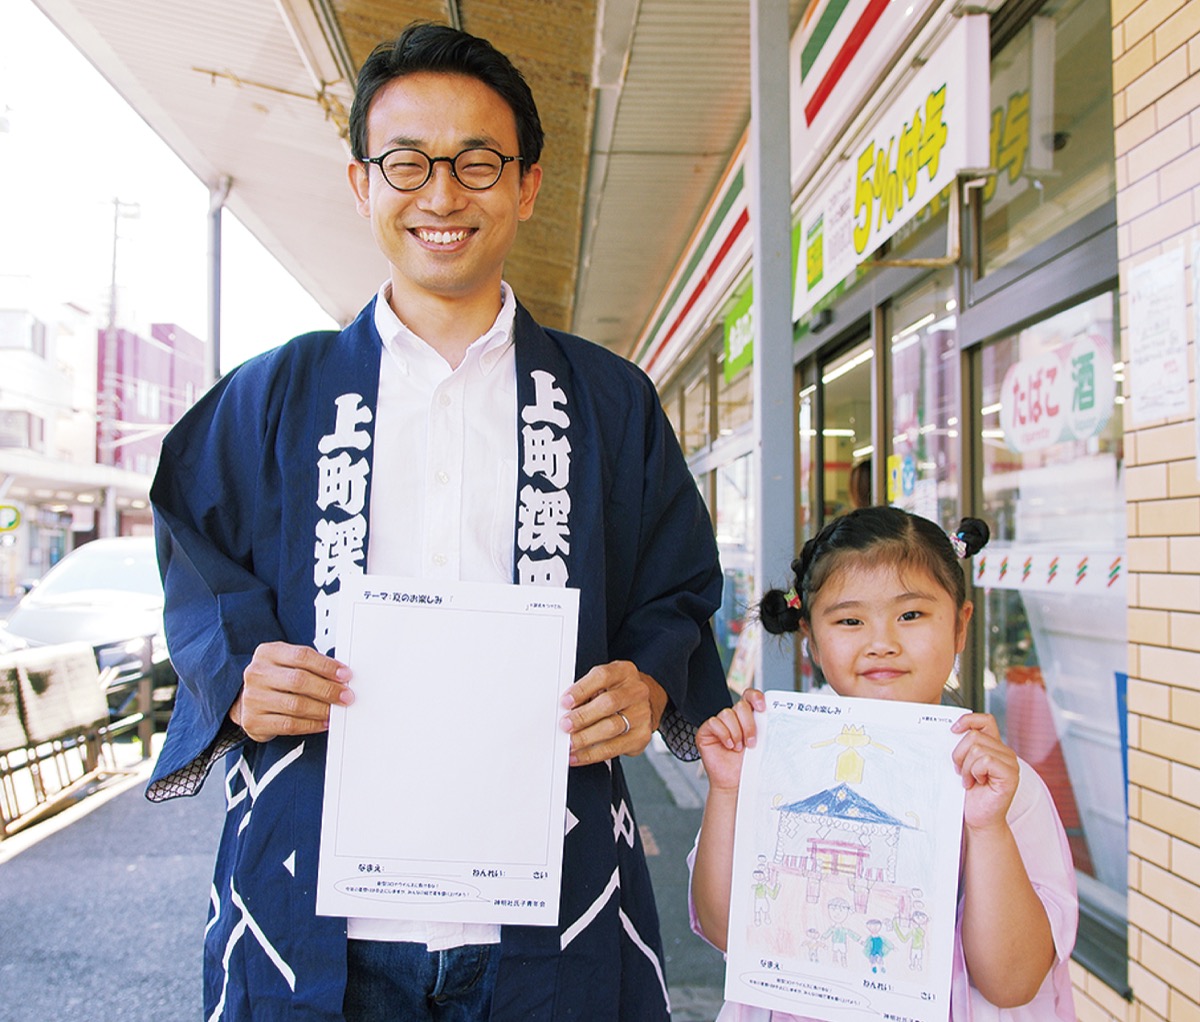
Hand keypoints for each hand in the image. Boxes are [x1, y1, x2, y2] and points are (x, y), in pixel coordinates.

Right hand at [230, 641, 353, 741]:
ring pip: (295, 705)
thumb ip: (311, 665)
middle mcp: (257, 674)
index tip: (345, 674)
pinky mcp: (254, 721)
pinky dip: (311, 725)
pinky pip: (289, 725)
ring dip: (322, 709)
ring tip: (335, 710)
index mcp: (268, 653)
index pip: (301, 656)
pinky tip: (322, 722)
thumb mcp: (288, 663)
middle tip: (345, 696)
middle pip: (299, 680)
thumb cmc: (275, 679)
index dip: (327, 666)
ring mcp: (253, 698)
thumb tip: (341, 676)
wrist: (248, 700)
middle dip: (328, 689)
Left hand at [560, 660, 666, 765]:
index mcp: (624, 672)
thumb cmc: (617, 692)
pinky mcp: (641, 737)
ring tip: (570, 743)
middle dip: (583, 716)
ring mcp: (642, 714)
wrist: (644, 704)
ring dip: (586, 737)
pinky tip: (578, 755)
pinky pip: (614, 748)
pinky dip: (592, 754)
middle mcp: (637, 691)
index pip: (602, 676)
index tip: (565, 702)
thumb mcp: (603, 682)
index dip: (582, 689)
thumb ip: (586, 692)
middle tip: (565, 725)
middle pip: (609, 703)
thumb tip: (565, 710)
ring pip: (612, 727)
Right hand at [697, 689, 765, 792]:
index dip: (755, 697)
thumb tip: (771, 716)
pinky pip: (714, 723)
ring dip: (736, 733)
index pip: (749, 696)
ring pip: (727, 714)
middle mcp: (732, 718)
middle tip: (751, 742)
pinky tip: (728, 745)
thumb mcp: (760, 744)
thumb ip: (763, 728)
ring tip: (738, 747)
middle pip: (740, 705)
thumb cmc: (746, 765)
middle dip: (748, 724)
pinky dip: (723, 734)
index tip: (762, 708)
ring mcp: (719, 724)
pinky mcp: (706, 731)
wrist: (733, 782)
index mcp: (746, 718)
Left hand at [950, 712, 1019, 831]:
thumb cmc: (969, 793)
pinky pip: (985, 760)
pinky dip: (974, 772)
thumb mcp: (962, 764)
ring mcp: (1011, 763)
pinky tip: (976, 783)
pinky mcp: (1011, 775)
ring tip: (969, 780)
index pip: (985, 720)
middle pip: (973, 735)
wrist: (977, 818)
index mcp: (994, 746)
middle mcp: (1005, 752)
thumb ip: (963, 746)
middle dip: (959, 754)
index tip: (953, 730)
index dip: (968, 720)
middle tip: (961, 772)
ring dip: (966, 767)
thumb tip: (949, 730)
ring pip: (977, 748)